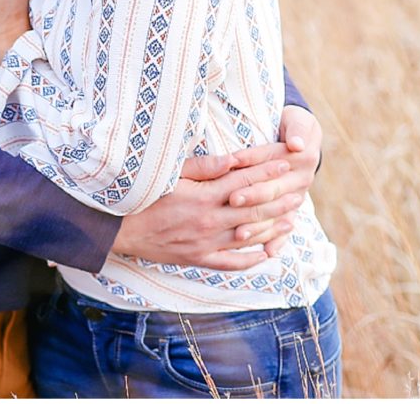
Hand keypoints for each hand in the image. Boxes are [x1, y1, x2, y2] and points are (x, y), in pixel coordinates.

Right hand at [113, 143, 301, 269]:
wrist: (120, 229)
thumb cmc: (144, 195)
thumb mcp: (171, 174)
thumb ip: (204, 167)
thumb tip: (234, 158)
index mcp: (204, 197)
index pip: (245, 182)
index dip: (268, 171)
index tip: (287, 162)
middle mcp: (210, 222)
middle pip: (254, 210)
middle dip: (279, 199)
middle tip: (299, 191)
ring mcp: (207, 244)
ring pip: (250, 237)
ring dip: (274, 227)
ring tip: (293, 218)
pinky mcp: (200, 259)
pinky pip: (233, 263)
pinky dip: (253, 258)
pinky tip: (269, 252)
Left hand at [220, 106, 322, 254]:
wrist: (304, 138)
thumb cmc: (293, 125)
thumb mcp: (297, 119)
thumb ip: (297, 128)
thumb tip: (297, 144)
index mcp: (301, 157)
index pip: (271, 159)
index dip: (252, 159)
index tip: (233, 161)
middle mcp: (300, 180)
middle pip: (272, 189)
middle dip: (252, 194)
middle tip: (232, 200)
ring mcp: (296, 197)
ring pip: (276, 213)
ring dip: (260, 224)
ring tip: (241, 233)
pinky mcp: (292, 209)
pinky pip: (286, 227)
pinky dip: (278, 240)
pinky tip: (268, 253)